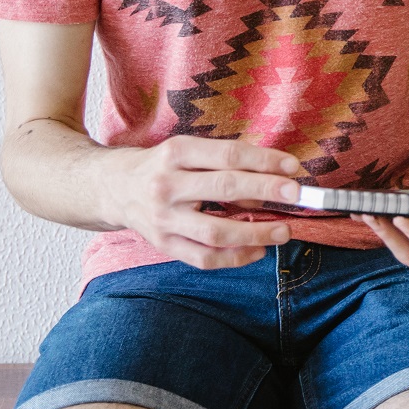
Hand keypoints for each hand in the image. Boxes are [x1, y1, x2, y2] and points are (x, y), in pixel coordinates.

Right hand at [103, 135, 301, 269]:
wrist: (112, 188)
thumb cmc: (163, 166)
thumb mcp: (188, 151)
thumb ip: (225, 162)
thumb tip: (274, 178)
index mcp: (176, 152)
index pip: (228, 155)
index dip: (264, 160)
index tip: (293, 166)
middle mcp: (167, 185)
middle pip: (224, 188)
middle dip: (266, 190)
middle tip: (296, 194)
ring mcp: (163, 219)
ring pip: (215, 230)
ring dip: (256, 232)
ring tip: (284, 231)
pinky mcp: (163, 244)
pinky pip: (203, 257)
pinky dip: (235, 257)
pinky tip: (258, 251)